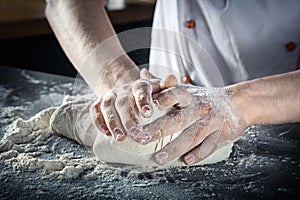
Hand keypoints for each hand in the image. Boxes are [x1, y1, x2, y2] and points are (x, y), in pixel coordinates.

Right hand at [89, 69, 177, 141]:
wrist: (131, 90)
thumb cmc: (152, 94)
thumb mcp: (162, 89)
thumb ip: (168, 86)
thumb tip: (173, 78)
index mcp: (140, 85)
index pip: (141, 90)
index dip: (143, 101)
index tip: (148, 114)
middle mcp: (123, 89)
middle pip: (123, 102)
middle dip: (129, 120)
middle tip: (138, 136)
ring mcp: (110, 96)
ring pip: (107, 107)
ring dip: (113, 123)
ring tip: (121, 138)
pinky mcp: (100, 103)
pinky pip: (94, 110)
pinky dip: (98, 121)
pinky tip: (106, 133)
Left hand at [132, 85, 247, 165]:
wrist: (238, 103)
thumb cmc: (204, 97)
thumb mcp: (186, 89)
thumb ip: (164, 84)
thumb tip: (143, 72)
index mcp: (190, 96)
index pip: (174, 95)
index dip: (161, 100)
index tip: (145, 109)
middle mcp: (199, 108)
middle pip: (178, 119)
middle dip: (159, 129)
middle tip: (141, 138)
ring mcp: (212, 122)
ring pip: (193, 135)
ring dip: (175, 147)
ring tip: (159, 158)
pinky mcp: (223, 135)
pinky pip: (211, 145)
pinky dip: (199, 153)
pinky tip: (186, 161)